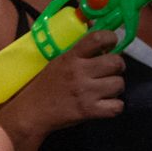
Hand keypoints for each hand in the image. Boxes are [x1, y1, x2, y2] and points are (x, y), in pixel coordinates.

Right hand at [3, 30, 124, 134]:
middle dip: (117, 67)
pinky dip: (114, 107)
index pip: (98, 38)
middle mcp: (79, 72)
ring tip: (105, 90)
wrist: (32, 112)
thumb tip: (101, 38)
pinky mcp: (89, 111)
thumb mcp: (58, 62)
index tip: (111, 45)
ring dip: (115, 88)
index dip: (111, 39)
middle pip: (116, 62)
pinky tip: (105, 105)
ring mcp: (85, 92)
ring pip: (119, 84)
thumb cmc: (46, 86)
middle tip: (109, 72)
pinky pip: (117, 106)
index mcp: (70, 57)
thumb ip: (79, 51)